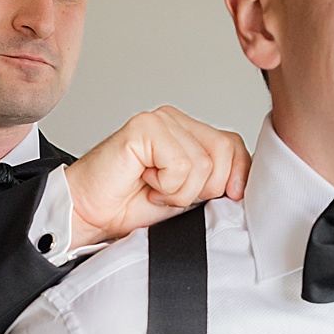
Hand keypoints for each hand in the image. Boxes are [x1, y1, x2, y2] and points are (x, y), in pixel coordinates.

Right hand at [66, 107, 248, 247]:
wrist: (87, 214)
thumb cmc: (129, 206)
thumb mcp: (188, 197)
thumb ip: (217, 181)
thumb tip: (245, 184)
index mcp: (188, 131)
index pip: (234, 147)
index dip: (231, 179)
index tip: (202, 199)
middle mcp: (175, 120)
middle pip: (225, 154)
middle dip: (201, 189)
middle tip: (167, 194)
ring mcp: (160, 120)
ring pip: (204, 164)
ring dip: (179, 192)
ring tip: (153, 188)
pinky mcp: (145, 128)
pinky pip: (181, 166)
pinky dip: (166, 186)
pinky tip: (144, 181)